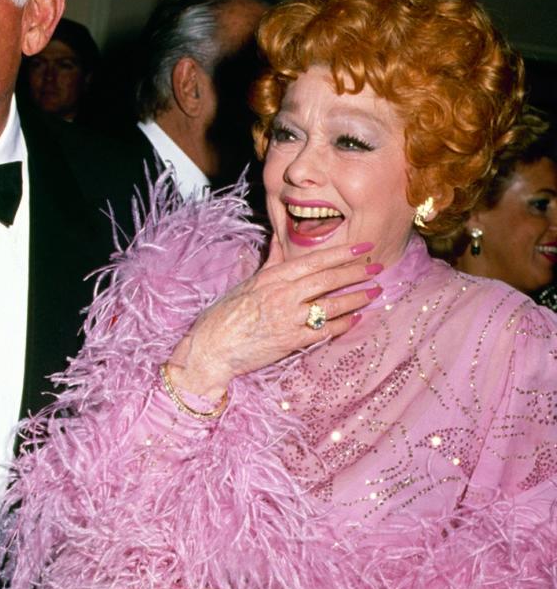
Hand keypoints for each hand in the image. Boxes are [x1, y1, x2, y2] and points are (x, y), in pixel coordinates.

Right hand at [167, 236, 380, 399]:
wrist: (211, 349)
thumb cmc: (224, 316)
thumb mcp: (246, 284)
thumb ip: (269, 263)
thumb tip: (276, 239)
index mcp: (272, 277)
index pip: (314, 260)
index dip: (342, 253)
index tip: (363, 247)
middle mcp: (282, 295)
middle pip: (328, 279)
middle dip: (356, 272)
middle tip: (377, 267)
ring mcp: (288, 319)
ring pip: (331, 305)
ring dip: (356, 298)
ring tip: (373, 292)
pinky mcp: (290, 342)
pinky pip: (324, 331)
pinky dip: (343, 324)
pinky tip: (356, 318)